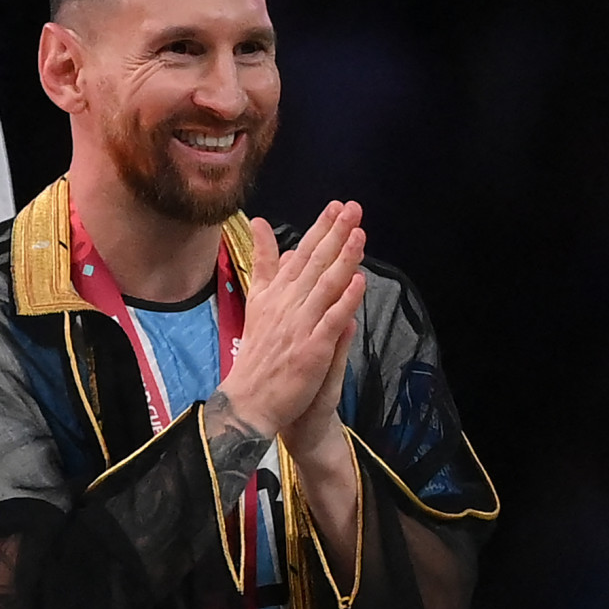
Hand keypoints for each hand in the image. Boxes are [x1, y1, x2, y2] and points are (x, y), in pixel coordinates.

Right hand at [216, 201, 365, 439]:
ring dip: (342, 258)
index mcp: (274, 295)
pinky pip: (331, 320)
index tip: (335, 207)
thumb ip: (268, 273)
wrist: (249, 402)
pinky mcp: (311, 349)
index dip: (319, 230)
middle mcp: (286, 305)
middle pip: (313, 262)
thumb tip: (283, 245)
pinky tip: (359, 281)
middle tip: (352, 207)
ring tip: (359, 233)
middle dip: (334, 233)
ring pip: (324, 285)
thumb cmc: (260, 357)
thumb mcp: (258, 307)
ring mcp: (299, 326)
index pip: (300, 255)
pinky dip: (345, 300)